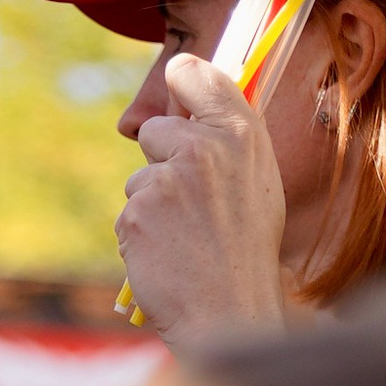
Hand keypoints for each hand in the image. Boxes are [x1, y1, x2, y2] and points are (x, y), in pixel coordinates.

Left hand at [116, 54, 290, 348]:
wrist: (229, 311)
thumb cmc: (247, 250)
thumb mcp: (257, 182)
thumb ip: (225, 139)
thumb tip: (188, 105)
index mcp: (240, 133)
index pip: (195, 74)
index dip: (181, 80)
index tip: (178, 84)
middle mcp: (202, 147)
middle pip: (156, 130)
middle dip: (163, 161)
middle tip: (194, 207)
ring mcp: (165, 180)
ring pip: (139, 179)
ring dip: (153, 206)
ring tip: (186, 240)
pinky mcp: (135, 213)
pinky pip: (128, 214)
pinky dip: (141, 236)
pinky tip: (168, 257)